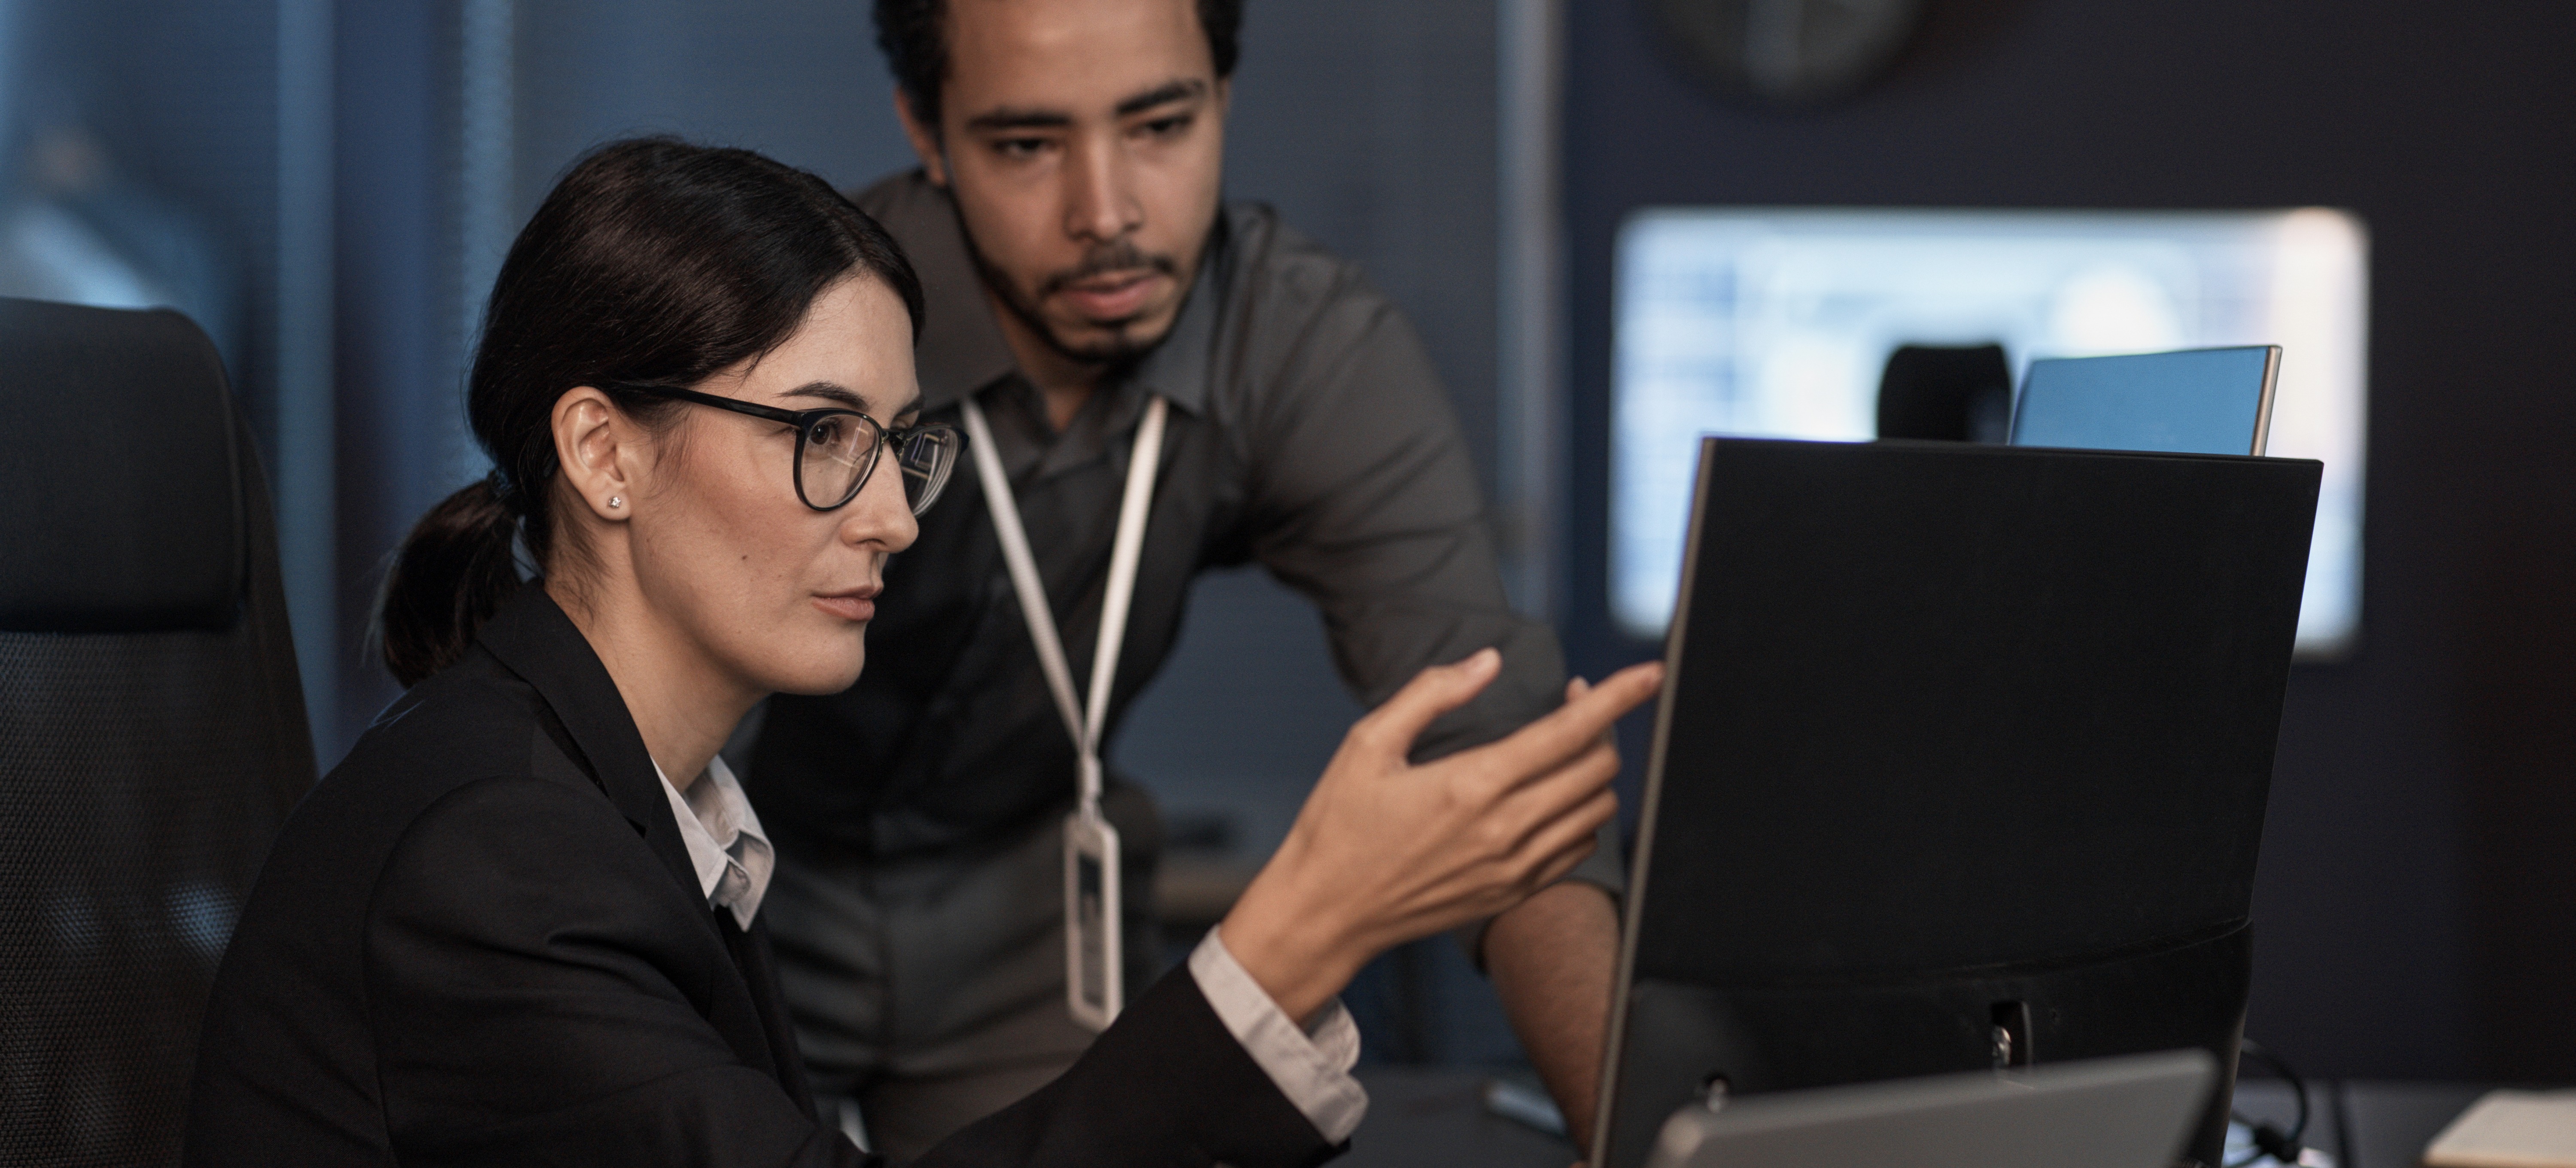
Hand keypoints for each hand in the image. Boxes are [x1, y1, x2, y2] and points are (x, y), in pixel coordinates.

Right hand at [1220, 650, 1664, 1021]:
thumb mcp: (1368, 743)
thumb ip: (1431, 694)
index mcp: (1472, 784)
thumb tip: (1486, 661)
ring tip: (1563, 748)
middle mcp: (1504, 830)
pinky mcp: (1512, 894)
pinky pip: (1577, 849)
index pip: (1572, 732)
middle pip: (1597, 769)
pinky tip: (1551, 797)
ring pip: (1596, 810)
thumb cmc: (1338, 826)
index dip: (1620, 697)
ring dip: (1594, 771)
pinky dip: (1581, 816)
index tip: (1651, 674)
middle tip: (1574, 701)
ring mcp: (1513, 869)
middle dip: (1603, 726)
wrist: (1325, 913)